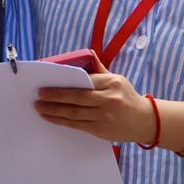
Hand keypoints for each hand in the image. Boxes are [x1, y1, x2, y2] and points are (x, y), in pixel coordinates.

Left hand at [35, 58, 155, 144]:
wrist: (143, 120)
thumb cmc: (128, 97)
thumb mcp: (118, 79)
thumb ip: (100, 70)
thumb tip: (88, 53)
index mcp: (112, 83)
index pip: (85, 82)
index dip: (65, 84)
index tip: (48, 83)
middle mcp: (108, 99)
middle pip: (77, 98)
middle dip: (56, 97)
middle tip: (39, 95)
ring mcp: (104, 116)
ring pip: (74, 113)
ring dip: (54, 111)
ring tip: (40, 107)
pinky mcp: (100, 129)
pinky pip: (77, 125)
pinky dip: (62, 121)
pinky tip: (51, 117)